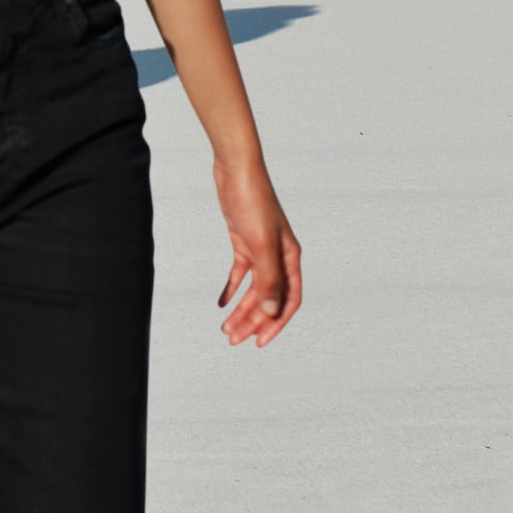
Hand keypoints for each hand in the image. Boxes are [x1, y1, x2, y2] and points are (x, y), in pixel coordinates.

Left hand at [213, 157, 305, 345]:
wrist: (236, 169)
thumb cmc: (254, 202)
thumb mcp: (260, 244)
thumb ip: (267, 279)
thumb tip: (271, 312)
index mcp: (290, 258)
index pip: (289, 300)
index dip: (276, 323)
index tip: (260, 342)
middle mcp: (279, 256)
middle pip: (268, 297)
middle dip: (253, 321)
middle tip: (234, 340)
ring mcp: (261, 249)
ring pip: (254, 288)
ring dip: (241, 309)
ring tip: (226, 328)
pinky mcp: (243, 241)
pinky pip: (240, 273)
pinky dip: (232, 289)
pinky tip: (222, 303)